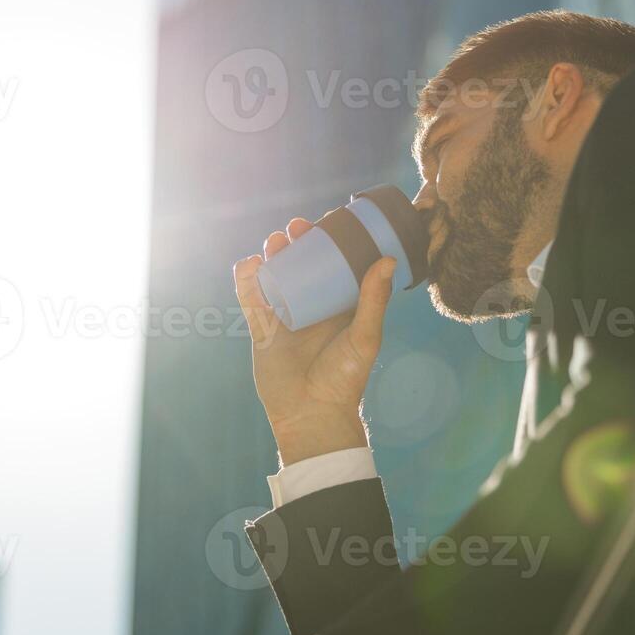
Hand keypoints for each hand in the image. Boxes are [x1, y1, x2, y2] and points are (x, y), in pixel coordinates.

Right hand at [234, 217, 397, 463]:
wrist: (312, 413)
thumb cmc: (345, 378)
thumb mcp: (365, 337)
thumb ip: (373, 300)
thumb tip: (387, 260)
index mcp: (340, 306)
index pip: (336, 264)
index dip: (331, 242)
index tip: (330, 221)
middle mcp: (313, 307)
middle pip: (303, 264)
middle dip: (298, 242)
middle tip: (298, 227)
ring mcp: (285, 316)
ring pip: (276, 276)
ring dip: (273, 254)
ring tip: (276, 240)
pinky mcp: (262, 329)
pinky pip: (251, 298)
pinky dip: (247, 279)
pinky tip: (250, 262)